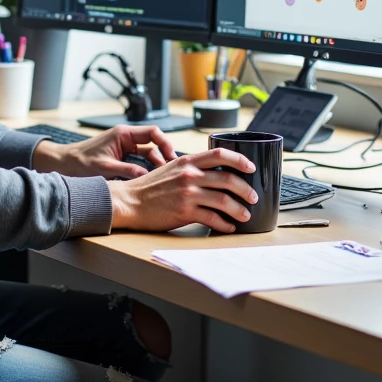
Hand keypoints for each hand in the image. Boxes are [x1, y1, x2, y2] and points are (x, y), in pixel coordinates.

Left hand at [32, 125, 176, 179]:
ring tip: (163, 179)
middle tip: (171, 172)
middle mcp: (125, 139)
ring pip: (147, 156)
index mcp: (123, 134)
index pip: (153, 132)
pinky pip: (138, 163)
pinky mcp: (121, 159)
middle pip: (153, 145)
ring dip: (154, 166)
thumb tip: (147, 177)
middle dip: (163, 157)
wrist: (63, 165)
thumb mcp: (105, 167)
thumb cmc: (79, 162)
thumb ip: (127, 170)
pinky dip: (145, 171)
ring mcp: (124, 149)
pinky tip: (150, 181)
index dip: (165, 143)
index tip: (171, 156)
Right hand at [107, 147, 257, 233]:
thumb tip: (212, 174)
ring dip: (239, 209)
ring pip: (224, 200)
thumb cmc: (148, 187)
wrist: (129, 201)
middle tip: (253, 197)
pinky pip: (212, 218)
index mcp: (187, 161)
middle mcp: (189, 175)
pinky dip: (224, 224)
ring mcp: (188, 194)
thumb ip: (190, 169)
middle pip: (228, 179)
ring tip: (245, 215)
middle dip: (246, 189)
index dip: (240, 159)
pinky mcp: (184, 212)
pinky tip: (228, 227)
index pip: (220, 154)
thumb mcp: (170, 168)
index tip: (250, 167)